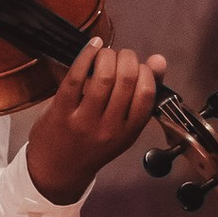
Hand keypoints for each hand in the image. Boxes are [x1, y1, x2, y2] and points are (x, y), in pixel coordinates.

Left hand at [25, 37, 166, 203]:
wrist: (58, 170)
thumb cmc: (95, 145)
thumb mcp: (124, 128)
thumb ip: (142, 96)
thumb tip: (159, 60)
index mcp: (128, 132)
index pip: (146, 94)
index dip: (145, 72)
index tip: (138, 67)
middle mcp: (108, 128)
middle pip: (126, 80)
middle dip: (127, 58)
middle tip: (121, 56)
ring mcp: (83, 120)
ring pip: (103, 76)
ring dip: (107, 55)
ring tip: (106, 54)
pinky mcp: (60, 111)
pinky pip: (76, 77)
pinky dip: (86, 55)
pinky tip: (92, 46)